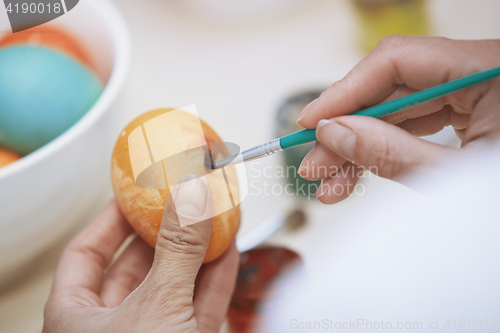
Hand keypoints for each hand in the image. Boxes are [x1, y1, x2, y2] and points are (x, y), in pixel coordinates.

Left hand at [43, 176, 238, 332]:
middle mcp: (112, 326)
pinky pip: (199, 307)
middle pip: (136, 266)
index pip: (86, 252)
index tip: (136, 191)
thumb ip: (177, 249)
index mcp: (77, 316)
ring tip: (212, 217)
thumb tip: (192, 193)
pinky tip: (228, 252)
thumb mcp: (156, 305)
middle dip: (164, 231)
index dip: (111, 218)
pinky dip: (215, 280)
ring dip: (196, 253)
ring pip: (173, 285)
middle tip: (181, 199)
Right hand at [297, 36, 499, 203]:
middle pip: (392, 87)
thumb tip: (335, 134)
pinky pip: (417, 122)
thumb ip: (390, 154)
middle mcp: (482, 71)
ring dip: (361, 146)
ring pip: (399, 109)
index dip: (345, 91)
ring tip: (333, 186)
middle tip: (316, 167)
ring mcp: (477, 90)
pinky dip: (386, 148)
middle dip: (348, 131)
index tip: (311, 122)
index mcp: (491, 71)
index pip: (397, 61)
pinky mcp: (472, 110)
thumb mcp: (454, 179)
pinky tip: (361, 173)